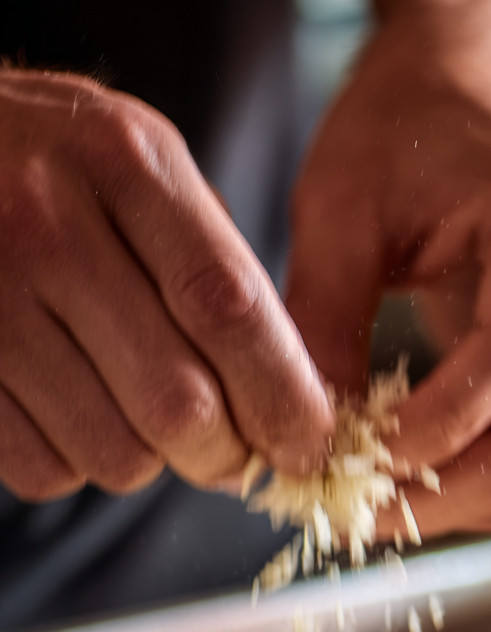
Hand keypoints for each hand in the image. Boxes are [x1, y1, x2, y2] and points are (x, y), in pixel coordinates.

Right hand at [0, 70, 333, 501]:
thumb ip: (214, 265)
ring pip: (115, 452)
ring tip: (131, 410)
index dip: (282, 396)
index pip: (228, 307)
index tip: (306, 444)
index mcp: (124, 161)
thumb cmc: (47, 167)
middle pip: (179, 403)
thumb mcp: (137, 166)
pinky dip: (74, 465)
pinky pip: (43, 469)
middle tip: (228, 454)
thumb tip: (290, 404)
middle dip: (223, 454)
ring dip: (146, 461)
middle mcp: (47, 220)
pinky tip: (68, 410)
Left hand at [286, 0, 490, 536]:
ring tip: (362, 494)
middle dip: (436, 497)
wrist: (479, 96)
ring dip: (447, 501)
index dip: (430, 434)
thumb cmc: (411, 127)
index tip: (349, 464)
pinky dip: (464, 483)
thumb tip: (301, 432)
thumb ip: (322, 312)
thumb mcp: (341, 200)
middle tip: (346, 510)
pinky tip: (399, 470)